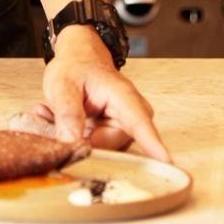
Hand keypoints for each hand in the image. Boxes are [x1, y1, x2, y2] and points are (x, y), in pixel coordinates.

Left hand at [40, 27, 171, 161]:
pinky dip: (71, 136)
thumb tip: (71, 144)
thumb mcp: (63, 85)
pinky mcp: (111, 138)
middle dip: (80, 140)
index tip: (167, 163)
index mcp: (124, 98)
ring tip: (56, 113)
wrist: (78, 61)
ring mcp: (122, 130)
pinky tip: (58, 118)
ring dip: (72, 136)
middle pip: (111, 147)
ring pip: (99, 150)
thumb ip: (68, 113)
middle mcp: (131, 117)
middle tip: (56, 120)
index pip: (141, 125)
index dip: (153, 145)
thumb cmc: (75, 68)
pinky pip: (92, 148)